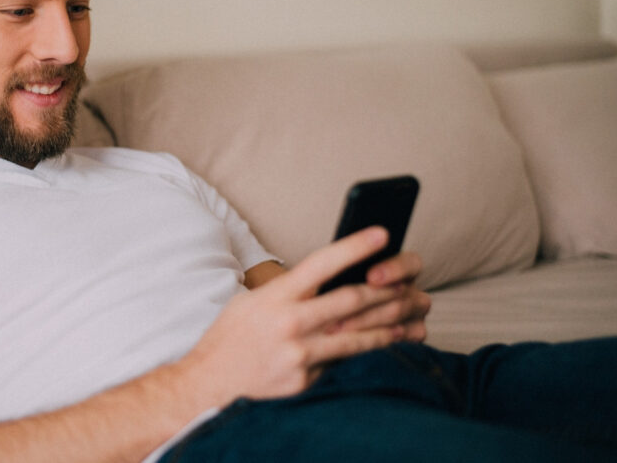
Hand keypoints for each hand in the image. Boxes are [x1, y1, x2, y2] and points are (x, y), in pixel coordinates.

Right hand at [180, 227, 427, 405]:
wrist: (208, 384)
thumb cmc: (232, 337)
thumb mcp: (253, 302)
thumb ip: (289, 292)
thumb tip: (329, 281)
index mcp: (275, 297)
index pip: (321, 263)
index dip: (355, 246)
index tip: (382, 233)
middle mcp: (289, 323)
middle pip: (351, 300)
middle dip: (385, 290)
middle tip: (407, 283)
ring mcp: (299, 355)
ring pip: (358, 337)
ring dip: (388, 327)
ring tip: (408, 319)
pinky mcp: (305, 381)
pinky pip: (341, 364)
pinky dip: (362, 355)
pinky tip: (383, 349)